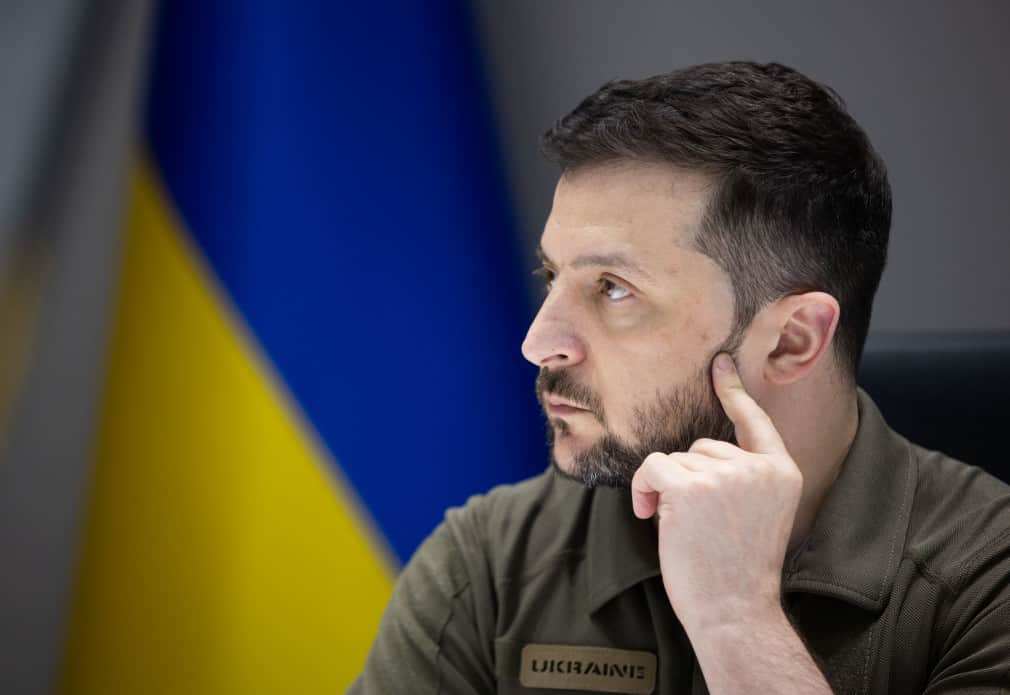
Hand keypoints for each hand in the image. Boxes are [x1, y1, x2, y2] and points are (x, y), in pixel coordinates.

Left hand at [630, 353, 802, 634]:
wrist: (734, 611)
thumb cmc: (737, 570)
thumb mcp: (757, 513)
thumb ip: (742, 478)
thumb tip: (695, 452)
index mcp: (782, 473)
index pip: (755, 420)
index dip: (733, 390)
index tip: (719, 362)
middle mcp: (758, 467)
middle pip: (703, 446)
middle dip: (689, 478)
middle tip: (697, 522)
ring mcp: (726, 475)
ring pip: (675, 459)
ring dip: (666, 488)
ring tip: (683, 527)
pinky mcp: (691, 487)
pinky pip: (653, 466)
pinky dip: (642, 488)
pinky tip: (650, 514)